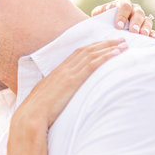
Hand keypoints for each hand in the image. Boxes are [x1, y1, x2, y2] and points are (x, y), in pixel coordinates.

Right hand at [12, 39, 127, 132]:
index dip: (93, 47)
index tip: (105, 44)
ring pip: (91, 55)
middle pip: (86, 50)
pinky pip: (91, 65)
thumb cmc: (37, 112)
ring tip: (124, 44)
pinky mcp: (72, 81)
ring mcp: (67, 74)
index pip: (77, 54)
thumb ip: (55, 95)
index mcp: (57, 72)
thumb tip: (60, 99)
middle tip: (120, 39)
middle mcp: (63, 69)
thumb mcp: (46, 99)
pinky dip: (104, 57)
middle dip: (104, 43)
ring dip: (109, 48)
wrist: (31, 116)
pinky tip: (116, 54)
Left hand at [91, 0, 154, 39]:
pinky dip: (153, 36)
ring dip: (146, 28)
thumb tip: (105, 11)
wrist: (105, 29)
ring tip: (143, 35)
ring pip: (147, 21)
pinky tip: (153, 40)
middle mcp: (134, 10)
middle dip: (136, 22)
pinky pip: (153, 32)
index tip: (118, 26)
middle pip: (138, 13)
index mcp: (122, 4)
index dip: (122, 15)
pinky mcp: (146, 30)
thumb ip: (100, 13)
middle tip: (133, 30)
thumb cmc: (102, 21)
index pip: (124, 6)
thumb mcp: (98, 15)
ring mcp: (142, 20)